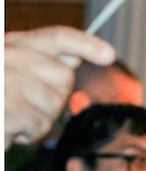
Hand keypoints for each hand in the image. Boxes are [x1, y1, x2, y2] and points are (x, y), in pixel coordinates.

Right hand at [5, 26, 114, 146]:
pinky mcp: (6, 107)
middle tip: (24, 105)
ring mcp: (6, 81)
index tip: (109, 54)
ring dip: (37, 119)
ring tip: (11, 116)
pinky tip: (8, 127)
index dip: (84, 44)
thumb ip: (40, 66)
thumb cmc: (0, 103)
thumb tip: (73, 61)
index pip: (55, 37)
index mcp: (11, 45)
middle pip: (62, 78)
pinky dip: (26, 133)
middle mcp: (8, 56)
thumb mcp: (14, 75)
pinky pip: (38, 124)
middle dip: (53, 99)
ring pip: (53, 105)